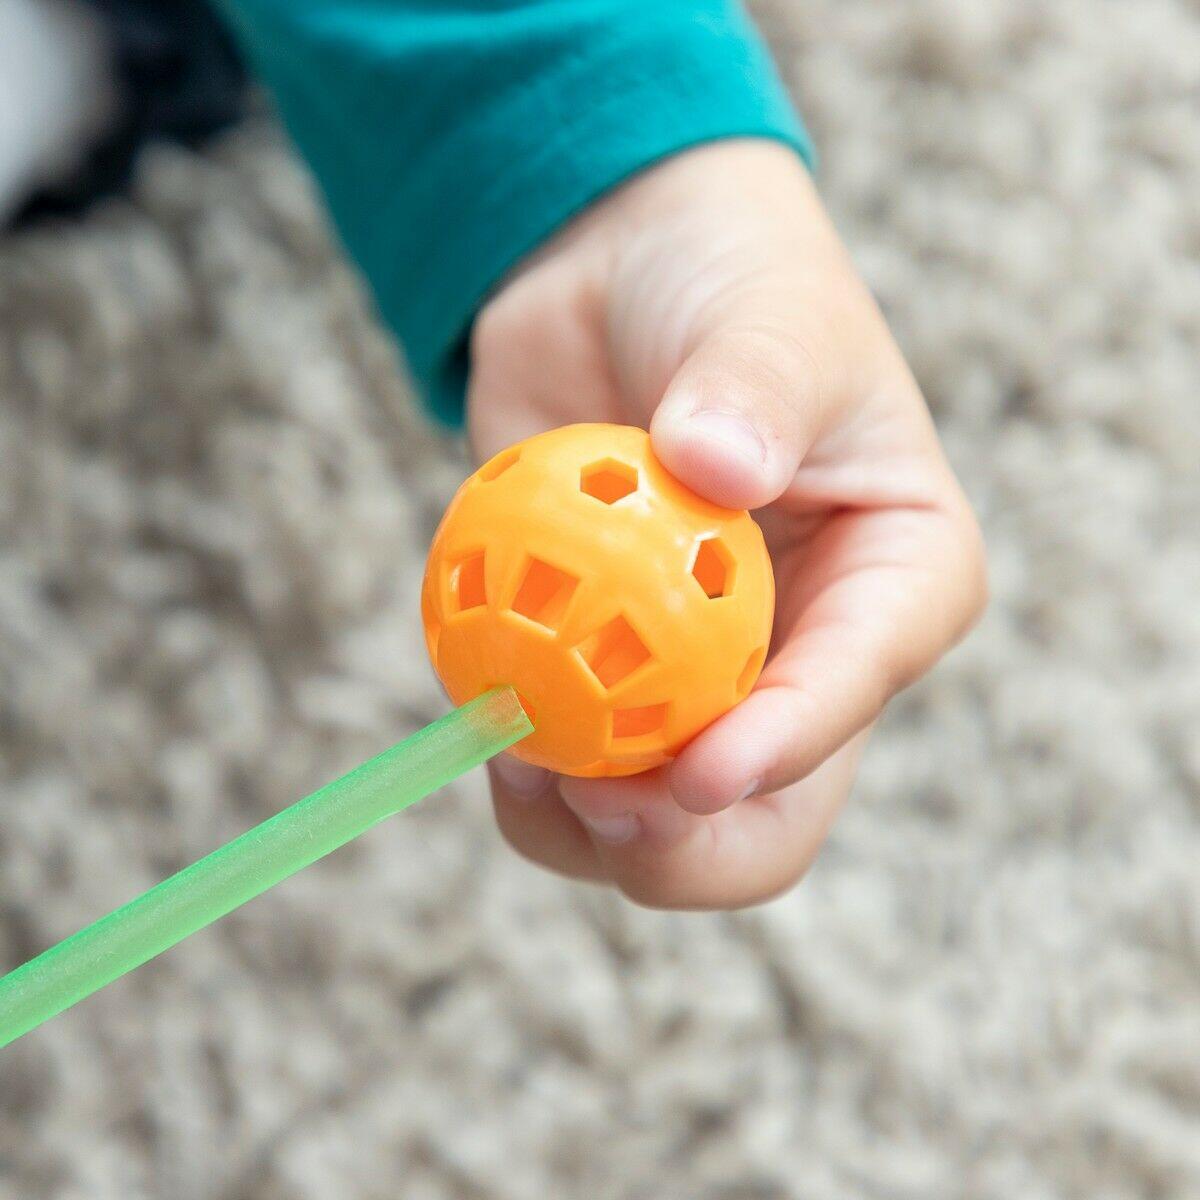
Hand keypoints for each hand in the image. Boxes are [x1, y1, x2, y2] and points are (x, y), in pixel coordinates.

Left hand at [467, 140, 985, 908]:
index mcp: (892, 583)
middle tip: (595, 805)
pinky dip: (523, 766)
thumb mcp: (767, 315)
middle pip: (769, 817)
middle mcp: (808, 656)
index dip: (786, 749)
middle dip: (683, 843)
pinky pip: (570, 766)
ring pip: (660, 827)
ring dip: (582, 826)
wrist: (617, 276)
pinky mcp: (611, 674)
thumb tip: (717, 467)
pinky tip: (486, 715)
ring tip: (516, 753)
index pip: (860, 684)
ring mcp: (706, 680)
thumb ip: (754, 387)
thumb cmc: (729, 282)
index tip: (697, 772)